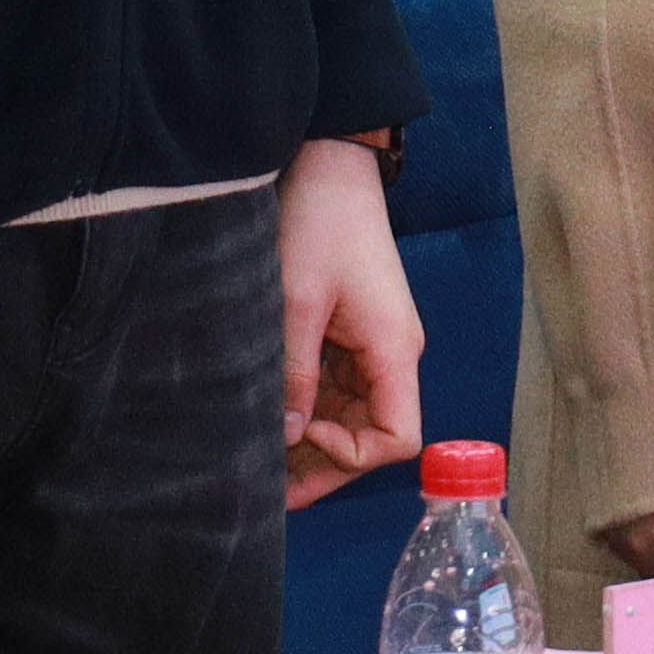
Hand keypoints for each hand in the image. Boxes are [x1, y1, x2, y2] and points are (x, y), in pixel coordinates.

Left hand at [277, 138, 427, 510]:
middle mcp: (392, 356)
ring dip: (309, 440)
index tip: (300, 432)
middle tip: (261, 486)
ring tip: (256, 460)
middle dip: (321, 463)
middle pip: (371, 436)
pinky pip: (336, 390)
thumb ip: (293, 374)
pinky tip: (268, 418)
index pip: (397, 439)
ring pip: (351, 417)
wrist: (332, 166)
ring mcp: (373, 347)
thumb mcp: (297, 301)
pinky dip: (305, 409)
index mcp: (393, 350)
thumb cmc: (320, 223)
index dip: (349, 454)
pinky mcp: (353, 335)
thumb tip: (283, 438)